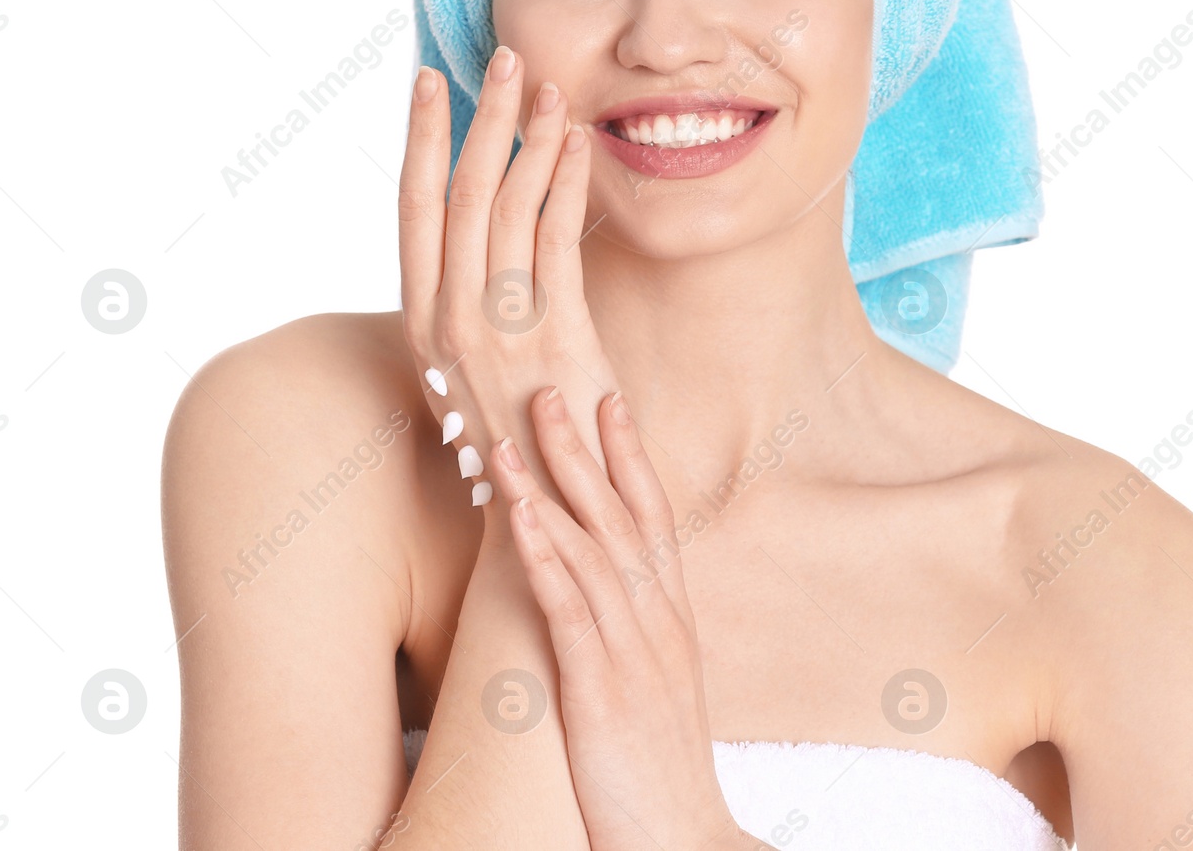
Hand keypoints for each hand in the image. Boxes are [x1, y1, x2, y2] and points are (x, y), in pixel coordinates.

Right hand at [398, 50, 615, 526]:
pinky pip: (561, 240)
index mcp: (423, 321)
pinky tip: (579, 143)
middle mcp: (451, 320)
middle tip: (502, 57)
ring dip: (532, 138)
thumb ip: (470, 298)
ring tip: (547, 86)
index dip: (420, 139)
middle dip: (483, 117)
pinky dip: (569, 184)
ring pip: (511, 206)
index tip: (428, 80)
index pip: (413, 207)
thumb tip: (480, 228)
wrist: (544, 520)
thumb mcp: (470, 363)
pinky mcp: (558, 338)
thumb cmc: (513, 432)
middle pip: (463, 193)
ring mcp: (502, 329)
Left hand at [488, 386, 767, 850]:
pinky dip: (545, 553)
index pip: (652, 514)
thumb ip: (637, 629)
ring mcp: (634, 651)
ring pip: (592, 547)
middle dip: (583, 447)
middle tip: (551, 388)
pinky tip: (520, 515)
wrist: (681, 841)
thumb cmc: (660, 767)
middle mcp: (659, 620)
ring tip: (510, 435)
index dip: (629, 454)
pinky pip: (570, 606)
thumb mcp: (657, 683)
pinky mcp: (603, 688)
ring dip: (550, 486)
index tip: (608, 399)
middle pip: (621, 512)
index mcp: (672, 615)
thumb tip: (610, 591)